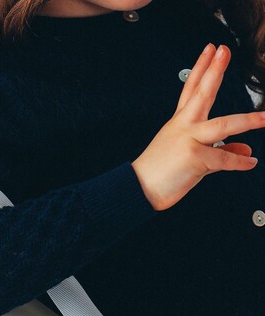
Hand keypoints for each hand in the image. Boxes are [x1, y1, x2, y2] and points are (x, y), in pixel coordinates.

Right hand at [131, 43, 264, 211]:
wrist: (139, 189)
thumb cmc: (160, 173)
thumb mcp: (191, 156)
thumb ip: (221, 150)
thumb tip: (245, 150)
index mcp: (180, 123)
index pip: (190, 89)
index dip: (201, 68)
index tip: (211, 49)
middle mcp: (184, 127)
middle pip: (202, 94)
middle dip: (215, 71)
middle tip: (225, 51)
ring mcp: (189, 141)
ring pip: (223, 125)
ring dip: (247, 121)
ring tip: (264, 118)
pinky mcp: (194, 158)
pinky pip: (223, 159)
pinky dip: (238, 162)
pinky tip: (250, 162)